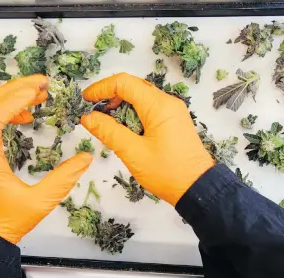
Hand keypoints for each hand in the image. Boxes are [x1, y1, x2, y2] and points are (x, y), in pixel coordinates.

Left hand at [0, 75, 92, 243]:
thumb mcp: (40, 202)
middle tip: (42, 83)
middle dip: (14, 89)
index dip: (14, 100)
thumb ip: (63, 179)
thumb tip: (85, 157)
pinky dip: (7, 110)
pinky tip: (27, 115)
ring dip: (11, 97)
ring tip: (39, 94)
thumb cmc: (9, 221)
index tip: (37, 91)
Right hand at [81, 73, 213, 205]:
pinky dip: (132, 113)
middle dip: (110, 95)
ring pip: (141, 98)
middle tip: (93, 111)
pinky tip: (122, 129)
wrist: (198, 189)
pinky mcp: (173, 122)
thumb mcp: (133, 153)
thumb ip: (109, 132)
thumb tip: (88, 118)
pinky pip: (149, 109)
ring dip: (121, 105)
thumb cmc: (167, 172)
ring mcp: (172, 112)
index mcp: (159, 105)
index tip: (85, 100)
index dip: (102, 88)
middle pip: (133, 86)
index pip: (124, 83)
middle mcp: (168, 102)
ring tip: (105, 122)